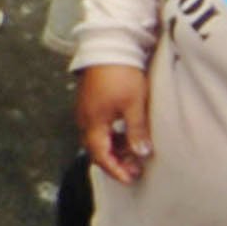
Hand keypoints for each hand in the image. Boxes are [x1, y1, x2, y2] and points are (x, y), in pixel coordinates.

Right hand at [76, 64, 153, 183]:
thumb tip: (141, 153)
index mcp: (93, 124)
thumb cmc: (121, 75)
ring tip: (133, 152)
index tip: (130, 179)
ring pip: (97, 139)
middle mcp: (84, 120)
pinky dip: (110, 136)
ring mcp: (85, 111)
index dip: (115, 170)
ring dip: (114, 149)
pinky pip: (97, 127)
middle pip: (96, 150)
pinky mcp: (90, 102)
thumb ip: (136, 131)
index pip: (100, 156)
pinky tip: (125, 134)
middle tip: (135, 169)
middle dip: (114, 162)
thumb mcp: (134, 105)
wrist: (108, 46)